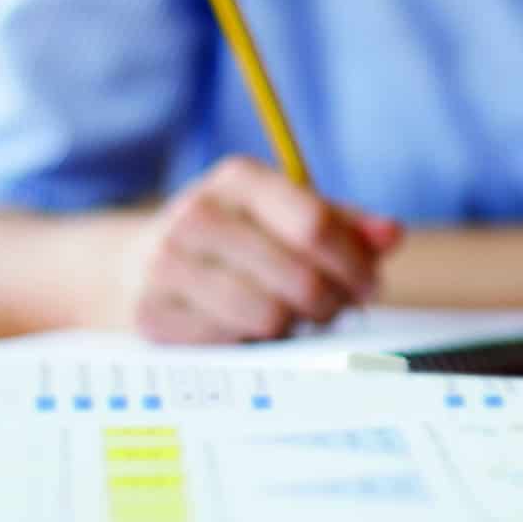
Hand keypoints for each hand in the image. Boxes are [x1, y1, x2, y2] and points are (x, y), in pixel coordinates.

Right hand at [117, 156, 401, 342]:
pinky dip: (254, 341)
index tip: (370, 283)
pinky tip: (252, 328)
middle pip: (299, 275)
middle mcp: (197, 214)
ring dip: (296, 324)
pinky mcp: (152, 314)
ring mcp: (167, 264)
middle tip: (337, 307)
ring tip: (295, 316)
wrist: (130, 266)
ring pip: (270, 314)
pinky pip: (232, 342)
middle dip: (333, 300)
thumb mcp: (284, 214)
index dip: (354, 261)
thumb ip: (344, 223)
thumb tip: (392, 235)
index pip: (314, 223)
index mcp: (238, 179)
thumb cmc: (234, 238)